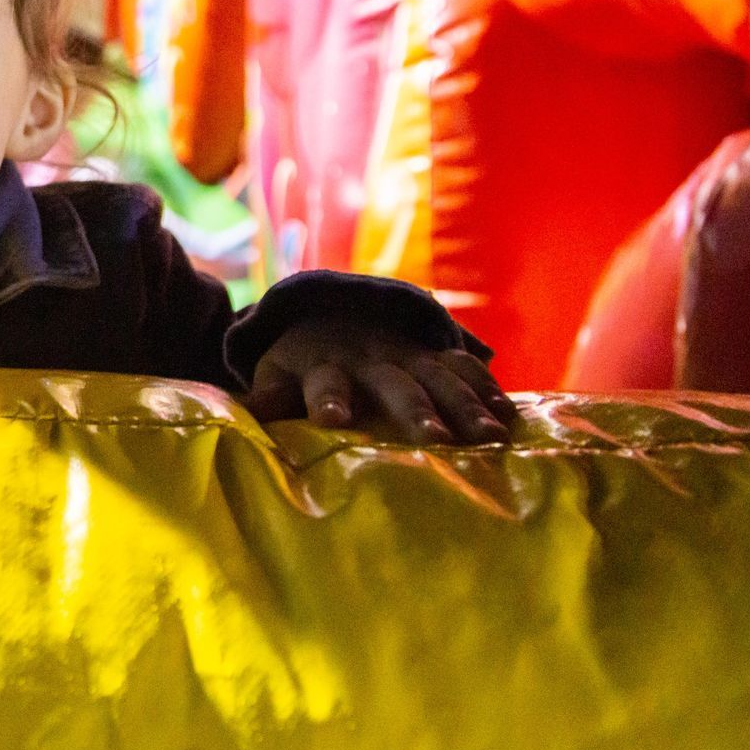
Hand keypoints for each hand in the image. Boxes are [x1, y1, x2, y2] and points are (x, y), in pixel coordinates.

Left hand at [244, 321, 515, 443]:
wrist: (329, 312)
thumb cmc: (299, 362)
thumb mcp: (275, 374)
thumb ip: (264, 399)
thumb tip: (237, 421)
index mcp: (322, 365)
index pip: (323, 383)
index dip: (327, 400)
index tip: (333, 419)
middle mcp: (368, 358)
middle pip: (392, 384)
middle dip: (413, 409)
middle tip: (433, 438)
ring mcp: (406, 354)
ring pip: (438, 377)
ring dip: (464, 405)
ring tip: (489, 438)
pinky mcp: (433, 355)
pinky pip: (464, 369)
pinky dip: (489, 390)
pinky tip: (512, 419)